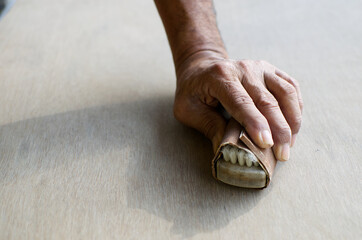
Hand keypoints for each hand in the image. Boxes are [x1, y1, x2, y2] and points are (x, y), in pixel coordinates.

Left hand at [173, 51, 302, 160]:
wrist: (202, 66)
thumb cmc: (193, 90)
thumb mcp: (188, 109)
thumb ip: (208, 126)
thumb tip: (227, 149)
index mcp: (220, 77)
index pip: (241, 102)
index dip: (255, 123)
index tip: (266, 143)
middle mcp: (243, 68)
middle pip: (267, 101)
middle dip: (278, 130)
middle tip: (282, 154)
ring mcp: (260, 67)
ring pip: (285, 93)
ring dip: (292, 121)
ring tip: (290, 144)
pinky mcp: (271, 70)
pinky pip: (291, 87)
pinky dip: (296, 108)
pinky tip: (294, 127)